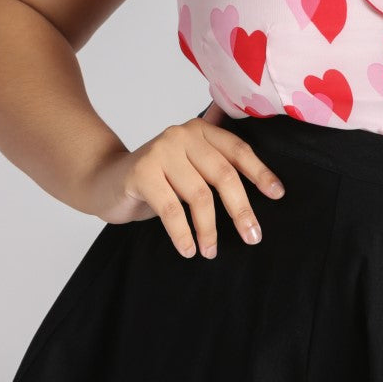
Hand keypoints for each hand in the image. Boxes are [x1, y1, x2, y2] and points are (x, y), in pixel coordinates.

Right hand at [86, 112, 285, 259]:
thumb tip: (267, 178)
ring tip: (211, 251)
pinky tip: (188, 250)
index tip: (278, 195)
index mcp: (200, 130)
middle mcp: (182, 135)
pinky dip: (183, 233)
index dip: (260, 173)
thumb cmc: (155, 178)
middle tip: (252, 236)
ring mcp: (160, 151)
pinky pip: (171, 209)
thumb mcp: (188, 167)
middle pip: (223, 174)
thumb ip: (218, 162)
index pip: (238, 150)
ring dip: (209, 229)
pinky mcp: (141, 172)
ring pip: (199, 195)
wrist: (104, 180)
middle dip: (240, 209)